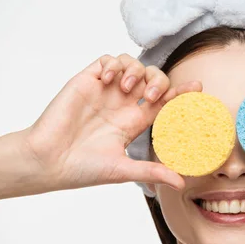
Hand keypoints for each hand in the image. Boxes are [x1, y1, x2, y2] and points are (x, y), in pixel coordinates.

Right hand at [22, 54, 200, 192]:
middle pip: (153, 79)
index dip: (181, 93)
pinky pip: (107, 60)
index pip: (165, 102)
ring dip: (136, 70)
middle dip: (159, 80)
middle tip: (152, 94)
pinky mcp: (87, 81)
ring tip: (128, 87)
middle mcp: (123, 104)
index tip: (198, 87)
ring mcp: (106, 91)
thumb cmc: (82, 169)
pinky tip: (108, 78)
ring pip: (132, 64)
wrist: (47, 161)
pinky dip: (114, 64)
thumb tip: (181, 183)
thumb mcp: (123, 170)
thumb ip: (152, 171)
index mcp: (134, 122)